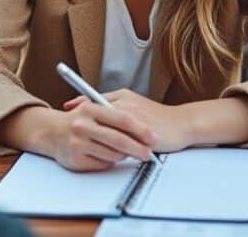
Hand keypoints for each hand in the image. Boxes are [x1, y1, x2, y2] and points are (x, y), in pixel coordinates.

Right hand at [45, 101, 157, 171]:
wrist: (50, 131)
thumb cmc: (78, 120)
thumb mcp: (93, 108)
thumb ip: (114, 113)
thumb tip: (143, 127)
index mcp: (90, 109)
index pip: (122, 119)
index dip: (141, 129)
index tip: (154, 137)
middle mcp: (82, 125)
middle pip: (119, 140)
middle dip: (138, 149)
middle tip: (149, 153)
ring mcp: (78, 143)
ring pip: (113, 155)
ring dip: (123, 155)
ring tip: (124, 151)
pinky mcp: (76, 160)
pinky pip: (103, 164)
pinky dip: (109, 161)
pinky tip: (105, 154)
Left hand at [64, 89, 192, 152]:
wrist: (182, 124)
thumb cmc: (157, 117)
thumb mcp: (135, 103)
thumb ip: (115, 105)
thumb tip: (93, 108)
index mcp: (123, 96)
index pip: (95, 97)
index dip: (79, 104)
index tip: (66, 108)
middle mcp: (126, 103)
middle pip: (97, 110)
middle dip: (82, 119)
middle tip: (69, 126)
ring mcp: (133, 117)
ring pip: (108, 127)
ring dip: (97, 135)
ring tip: (84, 141)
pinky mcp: (141, 132)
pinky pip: (122, 140)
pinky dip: (112, 146)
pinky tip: (104, 151)